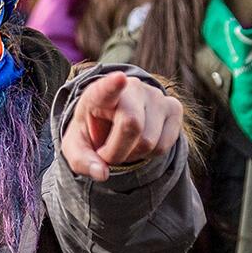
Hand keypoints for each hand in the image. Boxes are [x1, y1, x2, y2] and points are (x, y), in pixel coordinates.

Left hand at [61, 71, 183, 181]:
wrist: (114, 121)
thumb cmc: (93, 132)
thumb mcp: (77, 147)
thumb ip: (82, 161)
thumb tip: (102, 173)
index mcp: (99, 93)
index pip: (106, 88)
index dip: (113, 85)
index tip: (119, 78)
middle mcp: (131, 88)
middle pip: (131, 125)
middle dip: (117, 151)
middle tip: (106, 154)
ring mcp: (156, 96)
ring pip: (148, 142)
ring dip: (132, 155)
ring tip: (123, 145)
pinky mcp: (174, 108)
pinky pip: (164, 146)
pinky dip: (150, 155)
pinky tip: (139, 143)